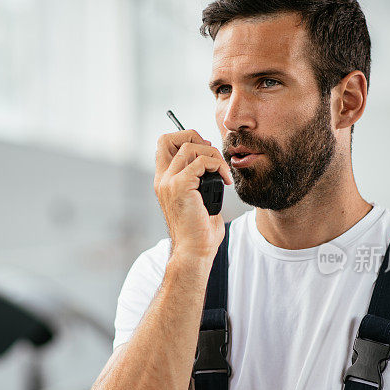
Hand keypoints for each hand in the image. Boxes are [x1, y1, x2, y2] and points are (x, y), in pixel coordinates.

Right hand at [154, 130, 232, 259]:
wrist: (194, 251)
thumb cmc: (199, 231)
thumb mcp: (197, 200)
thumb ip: (198, 181)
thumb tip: (214, 166)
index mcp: (164, 181)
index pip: (165, 144)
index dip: (185, 139)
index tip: (206, 153)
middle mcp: (163, 179)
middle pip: (170, 138)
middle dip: (195, 137)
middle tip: (213, 155)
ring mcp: (169, 182)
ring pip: (190, 147)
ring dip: (213, 154)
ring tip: (223, 172)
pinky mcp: (181, 186)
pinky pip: (202, 161)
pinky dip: (218, 166)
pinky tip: (226, 180)